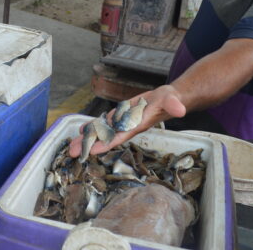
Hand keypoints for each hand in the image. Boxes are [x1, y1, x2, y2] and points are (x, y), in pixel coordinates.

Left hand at [68, 85, 186, 157]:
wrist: (169, 100)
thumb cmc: (170, 101)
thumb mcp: (172, 101)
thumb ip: (174, 105)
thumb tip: (180, 110)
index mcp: (137, 125)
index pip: (120, 136)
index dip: (106, 143)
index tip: (92, 151)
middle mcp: (127, 126)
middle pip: (105, 137)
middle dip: (89, 145)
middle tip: (72, 153)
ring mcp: (123, 122)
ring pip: (102, 131)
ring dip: (87, 138)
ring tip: (72, 146)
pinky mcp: (121, 116)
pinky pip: (104, 123)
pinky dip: (93, 127)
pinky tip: (82, 130)